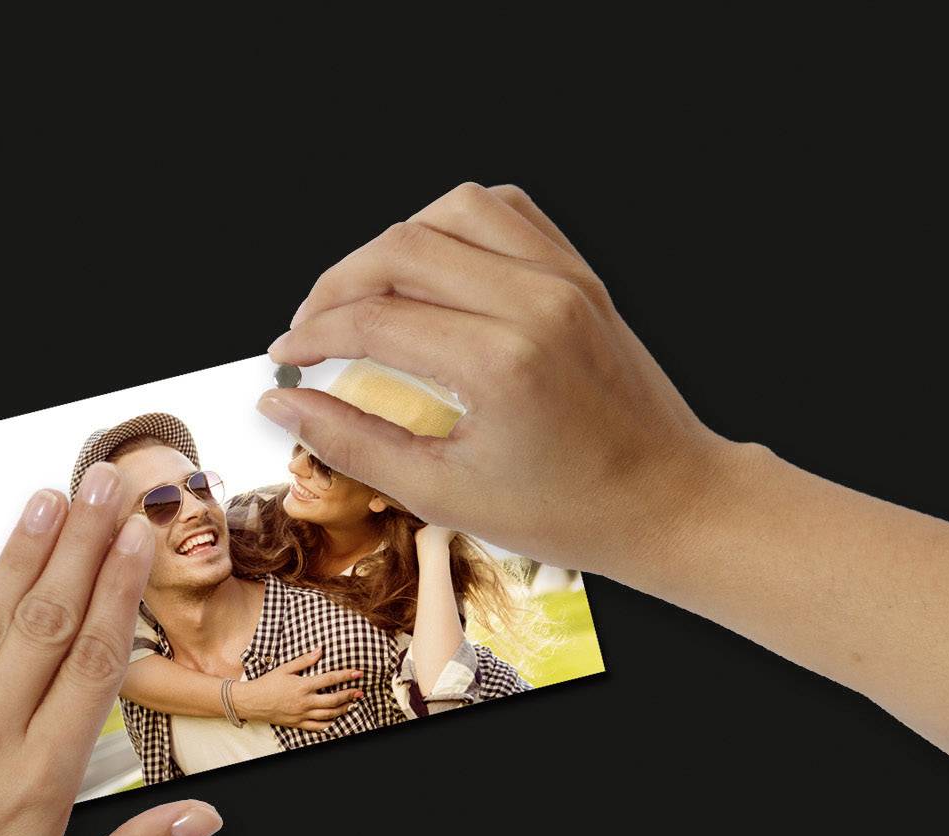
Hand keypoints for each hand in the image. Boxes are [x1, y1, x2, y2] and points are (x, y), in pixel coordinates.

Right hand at [231, 645, 363, 731]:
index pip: (330, 679)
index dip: (346, 675)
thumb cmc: (267, 683)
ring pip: (329, 715)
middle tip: (360, 692)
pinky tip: (336, 719)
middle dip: (349, 695)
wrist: (252, 702)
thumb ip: (304, 660)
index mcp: (302, 685)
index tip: (358, 673)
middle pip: (334, 700)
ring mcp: (302, 714)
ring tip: (351, 704)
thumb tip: (320, 650)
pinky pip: (318, 727)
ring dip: (343, 709)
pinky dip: (329, 724)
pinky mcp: (298, 723)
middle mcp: (305, 702)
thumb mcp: (285, 668)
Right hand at [259, 181, 746, 579]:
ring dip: (391, 245)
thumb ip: (353, 443)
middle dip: (335, 287)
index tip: (284, 360)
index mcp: (500, 363)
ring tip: (365, 294)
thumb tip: (281, 406)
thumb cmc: (569, 511)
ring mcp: (563, 278)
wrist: (668, 499)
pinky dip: (452, 224)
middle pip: (399, 250)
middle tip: (310, 331)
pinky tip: (431, 267)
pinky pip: (504, 211)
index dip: (311, 336)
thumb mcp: (445, 495)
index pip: (373, 319)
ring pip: (448, 212)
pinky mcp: (580, 273)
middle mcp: (534, 302)